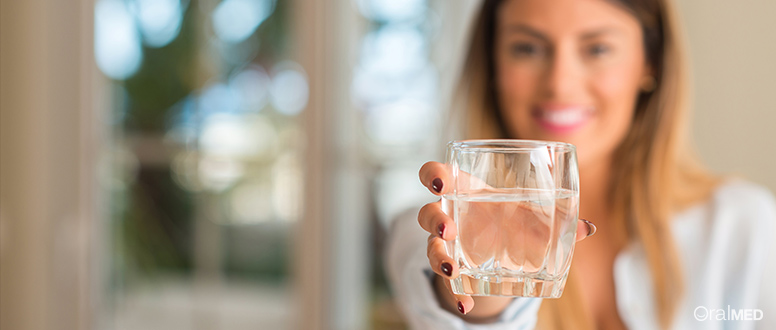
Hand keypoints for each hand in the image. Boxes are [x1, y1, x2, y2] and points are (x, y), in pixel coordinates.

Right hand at [418, 161, 595, 319]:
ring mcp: (448, 244)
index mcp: (466, 191)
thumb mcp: (532, 217)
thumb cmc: (514, 220)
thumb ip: (556, 221)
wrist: (504, 251)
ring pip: (431, 247)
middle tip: (449, 229)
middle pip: (427, 212)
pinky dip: (455, 295)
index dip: (433, 176)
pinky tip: (465, 304)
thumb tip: (588, 228)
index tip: (440, 184)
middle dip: (434, 220)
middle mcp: (450, 216)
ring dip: (438, 257)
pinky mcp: (453, 270)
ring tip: (453, 268)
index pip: (437, 175)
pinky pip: (447, 283)